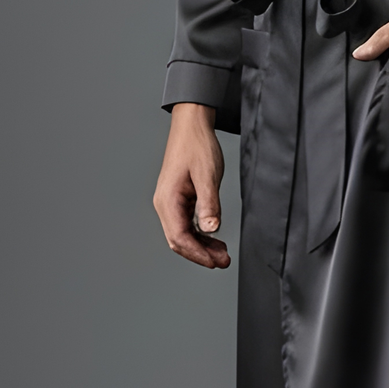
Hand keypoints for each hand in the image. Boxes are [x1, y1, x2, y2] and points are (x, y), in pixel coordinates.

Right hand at [153, 103, 229, 267]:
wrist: (191, 125)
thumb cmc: (197, 146)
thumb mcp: (207, 175)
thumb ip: (209, 203)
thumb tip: (211, 229)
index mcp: (168, 200)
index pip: (179, 237)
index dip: (197, 253)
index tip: (215, 262)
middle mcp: (165, 204)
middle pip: (178, 240)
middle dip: (200, 254)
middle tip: (223, 262)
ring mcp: (170, 203)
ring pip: (183, 234)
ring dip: (201, 246)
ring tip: (222, 254)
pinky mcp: (179, 199)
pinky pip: (186, 224)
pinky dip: (200, 234)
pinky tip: (215, 238)